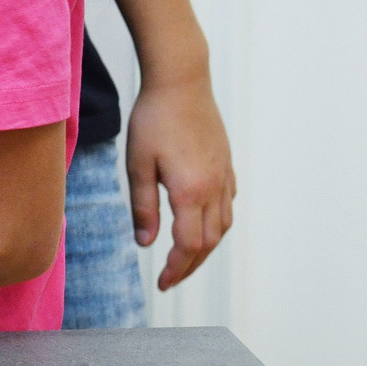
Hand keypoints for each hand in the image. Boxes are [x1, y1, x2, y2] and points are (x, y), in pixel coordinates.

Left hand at [124, 69, 235, 289]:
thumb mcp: (138, 164)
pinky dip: (217, 224)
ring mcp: (224, 176)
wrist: (182, 81)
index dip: (176, 269)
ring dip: (206, 248)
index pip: (188, 246)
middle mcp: (214, 188)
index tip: (162, 284)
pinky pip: (228, 204)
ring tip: (185, 259)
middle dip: (190, 265)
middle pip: (209, 242)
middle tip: (170, 279)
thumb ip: (143, 207)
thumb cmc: (153, 119)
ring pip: (223, 226)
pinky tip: (203, 224)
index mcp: (190, 191)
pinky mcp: (227, 164)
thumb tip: (146, 243)